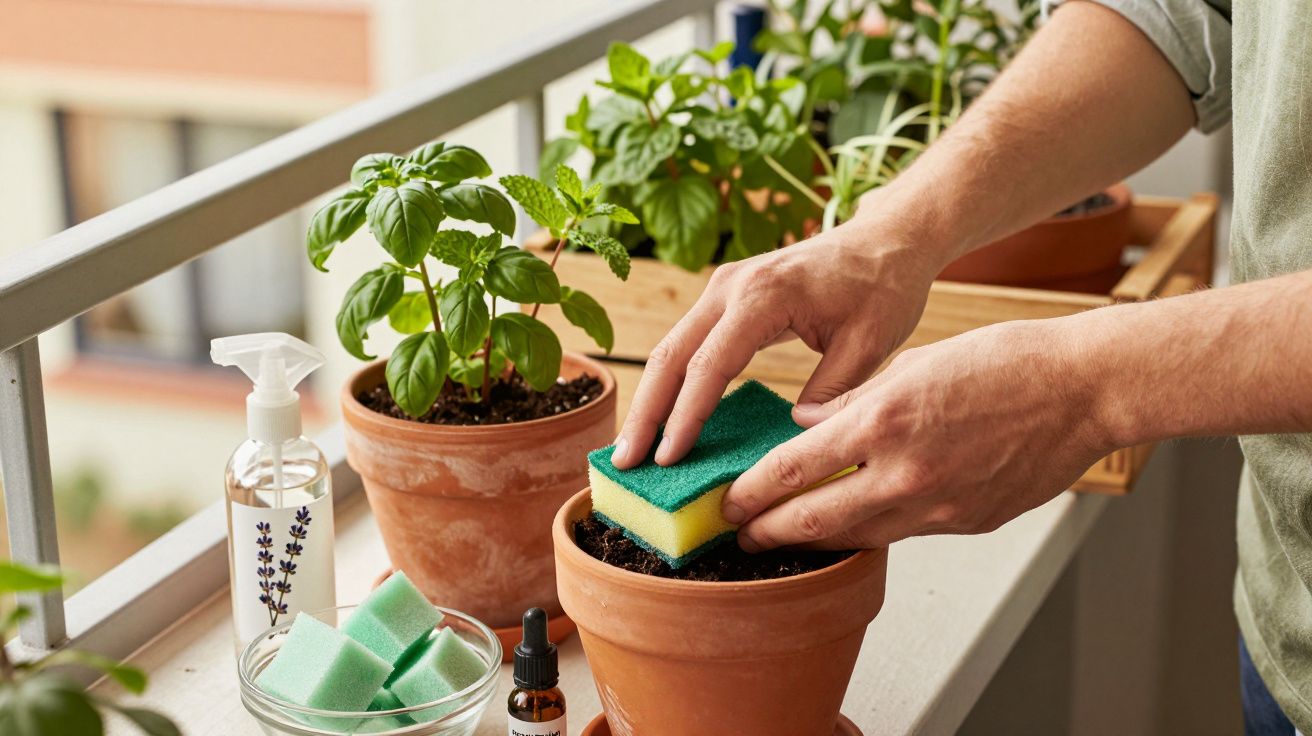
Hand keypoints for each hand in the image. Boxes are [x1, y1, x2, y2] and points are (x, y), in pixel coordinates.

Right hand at [611, 217, 944, 468]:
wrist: (887, 238)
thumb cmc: (882, 287)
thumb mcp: (868, 345)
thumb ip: (828, 392)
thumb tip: (790, 438)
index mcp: (764, 296)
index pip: (710, 365)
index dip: (685, 416)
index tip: (669, 459)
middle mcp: (731, 286)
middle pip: (670, 355)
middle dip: (646, 412)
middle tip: (626, 463)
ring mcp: (723, 287)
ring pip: (671, 348)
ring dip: (651, 399)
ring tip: (632, 450)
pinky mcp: (726, 295)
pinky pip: (689, 342)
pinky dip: (671, 382)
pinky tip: (663, 418)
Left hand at [722, 319, 1113, 550]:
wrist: (1083, 389)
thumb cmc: (1003, 361)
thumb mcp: (912, 364)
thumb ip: (852, 402)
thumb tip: (806, 425)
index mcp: (881, 421)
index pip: (790, 470)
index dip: (749, 494)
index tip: (725, 503)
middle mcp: (903, 472)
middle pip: (812, 519)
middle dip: (768, 532)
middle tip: (741, 536)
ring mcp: (937, 506)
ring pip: (856, 535)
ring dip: (816, 538)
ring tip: (787, 535)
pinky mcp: (966, 523)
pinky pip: (902, 534)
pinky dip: (871, 529)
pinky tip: (855, 523)